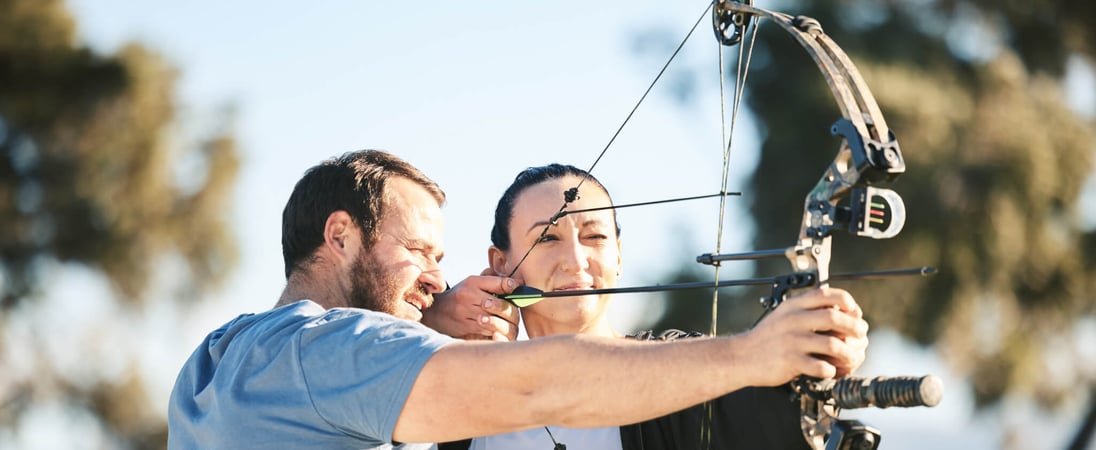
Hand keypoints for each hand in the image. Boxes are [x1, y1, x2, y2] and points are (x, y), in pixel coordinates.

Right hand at [421, 272, 521, 340]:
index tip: (519, 287)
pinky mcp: (466, 327)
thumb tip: (517, 283)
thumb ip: (494, 282)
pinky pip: (488, 331)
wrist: (435, 312)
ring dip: (505, 324)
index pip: (499, 283)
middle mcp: (469, 295)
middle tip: (514, 313)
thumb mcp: (473, 284)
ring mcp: (466, 312)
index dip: (513, 285)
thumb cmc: (460, 297)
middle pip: (501, 305)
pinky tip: (498, 331)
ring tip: (507, 323)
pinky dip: (496, 332)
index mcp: (473, 282)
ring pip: (496, 320)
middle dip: (511, 310)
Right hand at [735, 287, 868, 384]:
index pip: (827, 294)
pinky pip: (820, 366)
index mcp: (793, 305)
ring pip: (832, 343)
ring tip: (850, 358)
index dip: (847, 302)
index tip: (854, 312)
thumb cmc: (767, 337)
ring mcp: (792, 341)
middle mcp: (793, 320)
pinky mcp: (790, 361)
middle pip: (834, 317)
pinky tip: (829, 370)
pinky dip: (831, 370)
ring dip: (847, 353)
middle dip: (854, 327)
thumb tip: (842, 310)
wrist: (741, 356)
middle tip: (860, 336)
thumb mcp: (784, 314)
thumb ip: (807, 309)